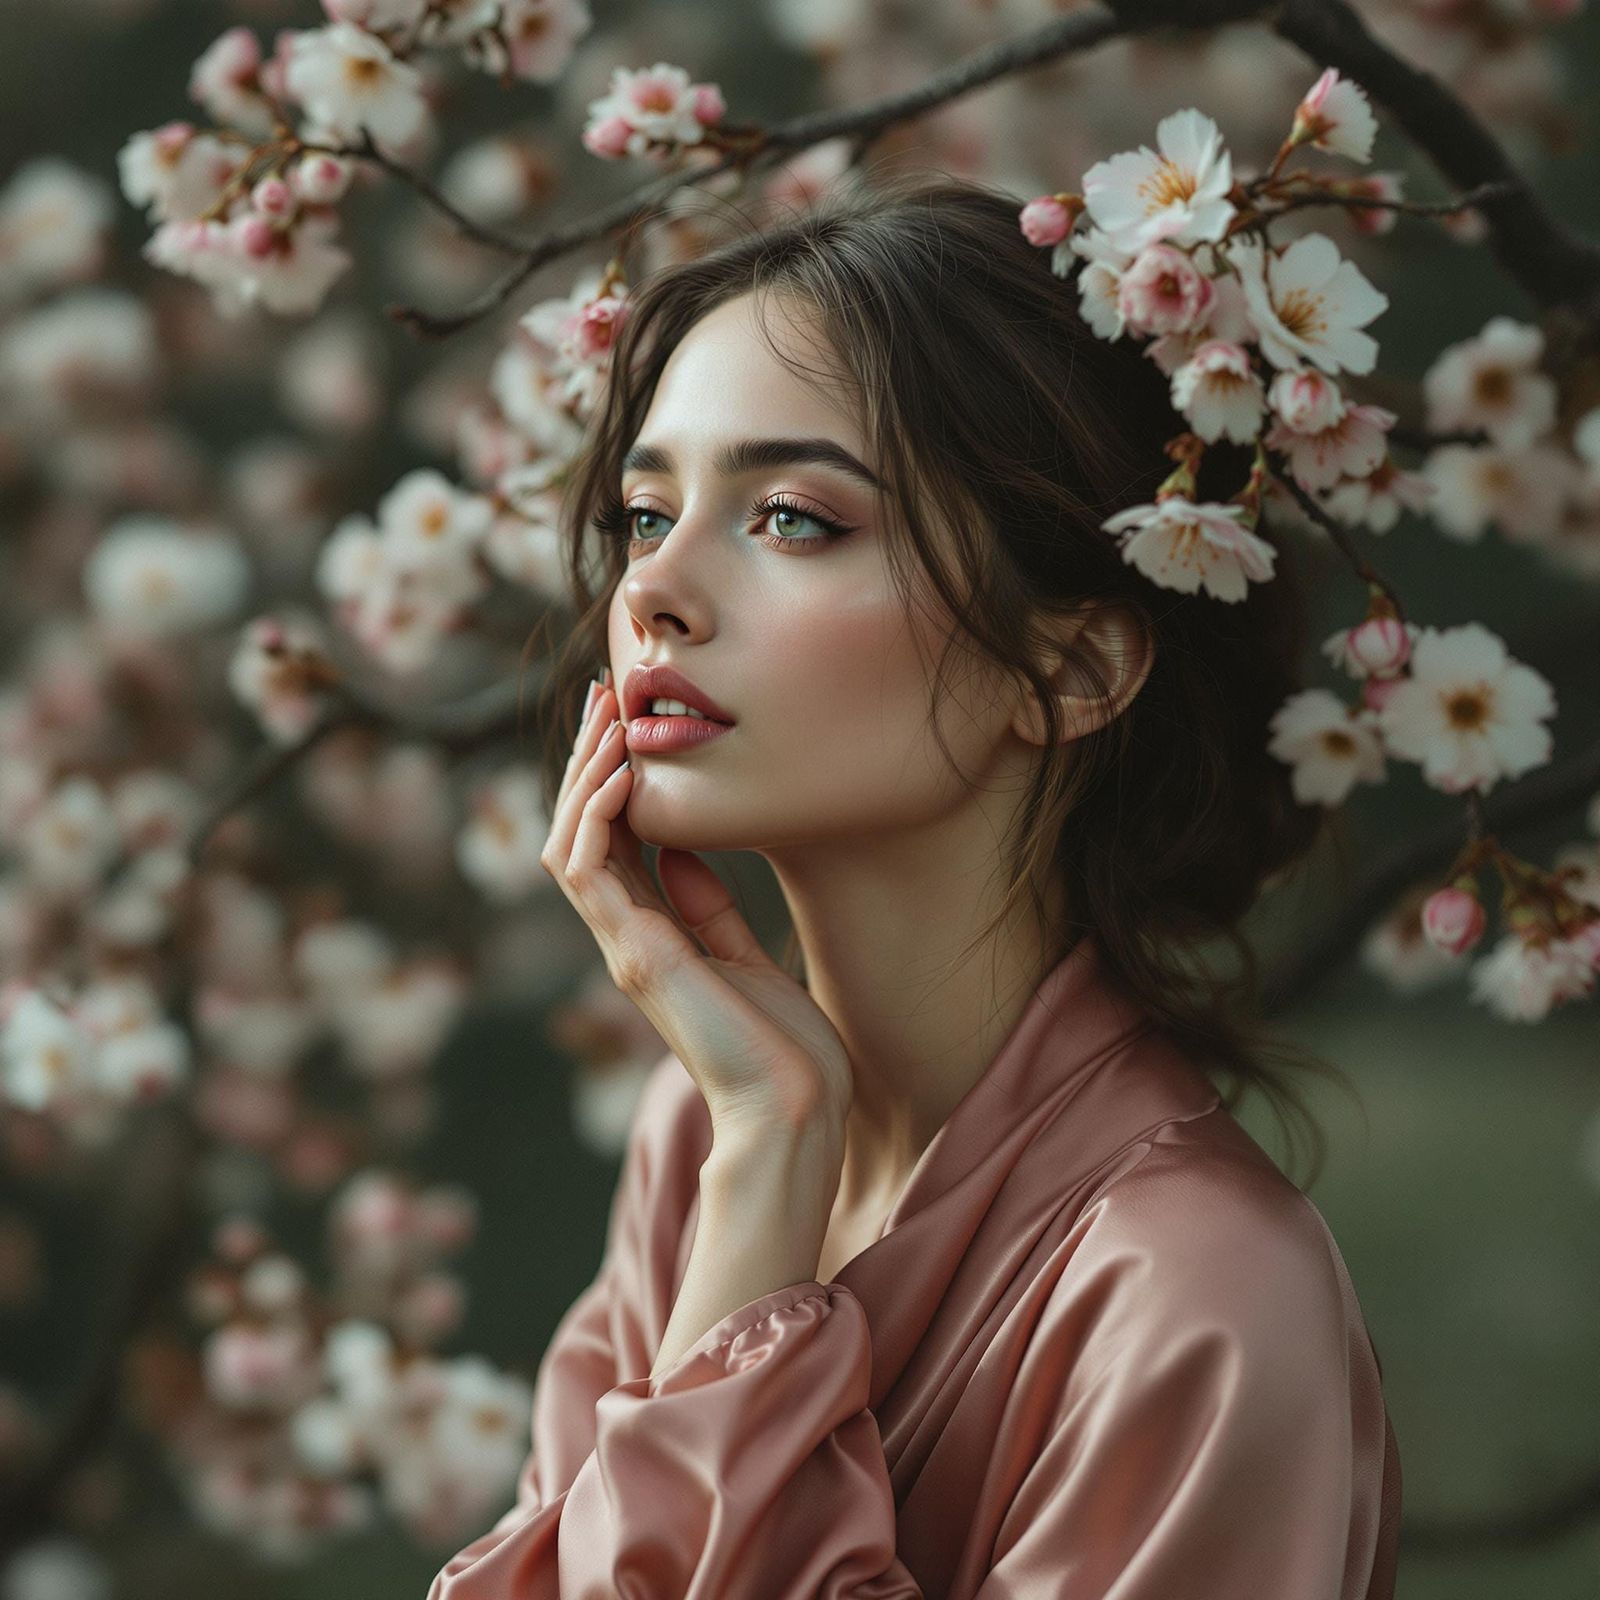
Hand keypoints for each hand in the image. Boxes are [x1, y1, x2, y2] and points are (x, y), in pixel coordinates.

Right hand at [541, 675, 852, 1151]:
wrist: (795, 1112)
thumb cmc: (785, 1050)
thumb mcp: (748, 958)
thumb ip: (709, 911)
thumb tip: (683, 856)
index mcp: (654, 937)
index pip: (612, 840)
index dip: (611, 777)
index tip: (627, 719)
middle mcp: (628, 938)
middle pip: (582, 832)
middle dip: (590, 760)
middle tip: (606, 695)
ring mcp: (625, 948)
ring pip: (572, 844)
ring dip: (585, 776)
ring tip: (608, 717)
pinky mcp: (636, 957)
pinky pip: (590, 872)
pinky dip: (596, 816)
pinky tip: (621, 772)